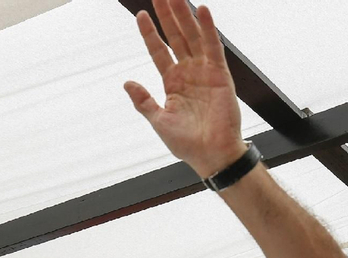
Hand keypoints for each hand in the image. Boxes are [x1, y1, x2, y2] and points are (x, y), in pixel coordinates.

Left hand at [124, 0, 248, 177]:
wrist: (210, 154)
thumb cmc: (187, 142)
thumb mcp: (158, 120)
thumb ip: (143, 101)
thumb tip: (127, 83)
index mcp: (173, 82)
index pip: (159, 51)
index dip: (150, 33)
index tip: (140, 15)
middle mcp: (188, 72)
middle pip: (176, 36)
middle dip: (167, 15)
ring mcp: (204, 70)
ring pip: (192, 36)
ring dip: (184, 15)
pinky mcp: (220, 74)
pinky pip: (213, 46)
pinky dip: (208, 28)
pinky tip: (201, 10)